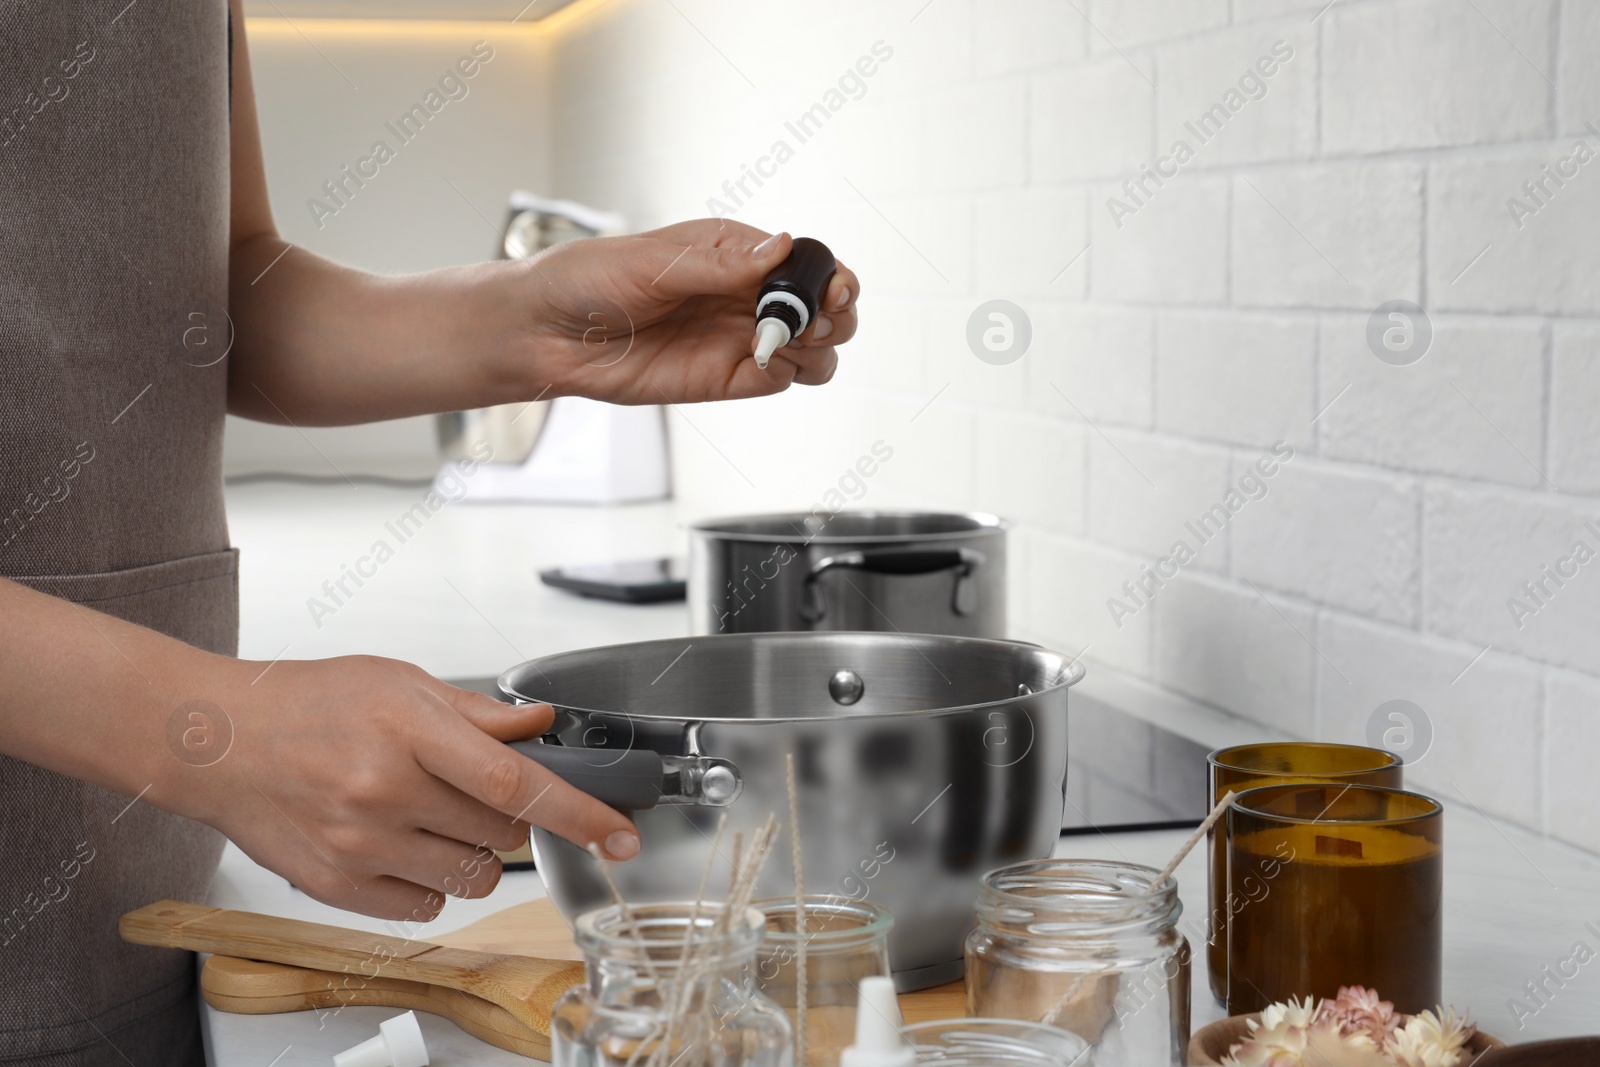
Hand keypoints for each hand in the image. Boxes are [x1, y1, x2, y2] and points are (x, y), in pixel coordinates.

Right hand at [184, 655, 638, 921]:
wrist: (216, 743)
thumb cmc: (306, 703)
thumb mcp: (398, 682)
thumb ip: (476, 712)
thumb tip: (539, 725)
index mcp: (407, 730)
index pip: (515, 781)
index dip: (578, 811)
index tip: (620, 833)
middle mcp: (384, 791)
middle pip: (501, 830)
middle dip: (510, 814)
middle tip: (474, 788)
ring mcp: (360, 845)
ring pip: (473, 875)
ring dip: (476, 850)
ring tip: (433, 813)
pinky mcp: (337, 887)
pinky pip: (426, 904)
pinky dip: (432, 879)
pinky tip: (403, 842)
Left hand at [520, 219, 859, 404]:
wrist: (546, 332)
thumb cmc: (589, 279)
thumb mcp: (654, 261)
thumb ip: (721, 264)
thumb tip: (782, 248)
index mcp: (735, 252)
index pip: (807, 261)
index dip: (830, 275)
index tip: (832, 289)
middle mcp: (745, 295)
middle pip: (824, 308)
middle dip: (835, 314)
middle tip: (813, 321)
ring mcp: (738, 339)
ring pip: (814, 350)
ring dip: (819, 349)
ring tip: (790, 342)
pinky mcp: (723, 379)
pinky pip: (776, 381)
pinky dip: (783, 374)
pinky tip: (760, 362)